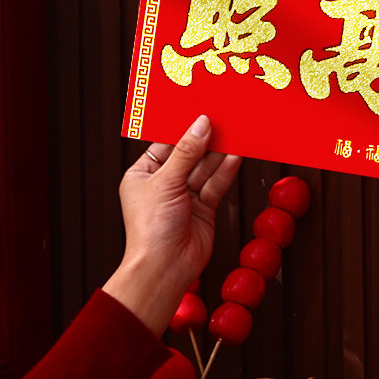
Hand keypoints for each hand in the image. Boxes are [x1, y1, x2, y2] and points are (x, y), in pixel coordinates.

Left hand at [103, 115, 241, 336]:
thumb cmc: (151, 228)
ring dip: (219, 153)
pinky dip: (226, 170)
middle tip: (224, 118)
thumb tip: (201, 125)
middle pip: (189, 154)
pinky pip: (216, 184)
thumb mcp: (166, 182)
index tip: (200, 110)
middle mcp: (163, 184)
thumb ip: (187, 152)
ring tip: (236, 132)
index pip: (165, 144)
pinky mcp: (204, 208)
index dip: (182, 128)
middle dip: (205, 139)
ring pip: (205, 168)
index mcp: (142, 175)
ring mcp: (185, 196)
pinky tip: (236, 155)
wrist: (164, 268)